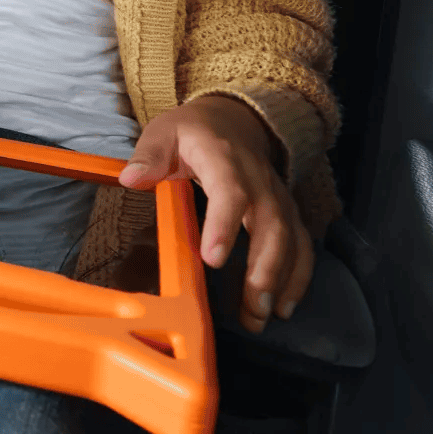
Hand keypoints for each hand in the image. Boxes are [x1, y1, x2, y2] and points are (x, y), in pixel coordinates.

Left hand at [119, 95, 311, 332]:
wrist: (234, 118)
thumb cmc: (194, 131)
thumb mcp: (163, 131)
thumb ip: (147, 155)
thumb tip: (131, 178)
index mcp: (224, 158)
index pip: (230, 191)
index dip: (224, 225)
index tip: (213, 258)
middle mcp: (259, 179)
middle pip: (271, 224)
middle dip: (264, 267)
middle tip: (250, 305)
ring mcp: (277, 196)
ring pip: (291, 238)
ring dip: (282, 279)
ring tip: (263, 315)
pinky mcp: (286, 211)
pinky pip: (301, 244)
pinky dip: (298, 276)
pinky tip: (282, 306)